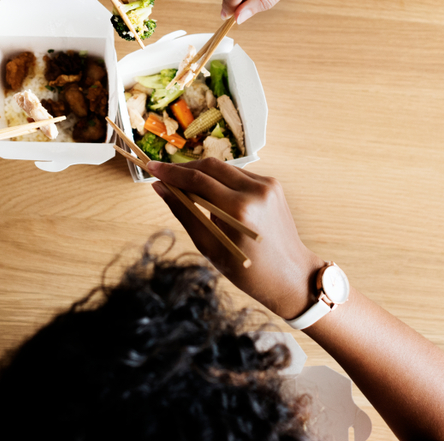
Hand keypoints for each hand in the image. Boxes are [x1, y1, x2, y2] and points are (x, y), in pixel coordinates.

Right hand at [148, 157, 323, 318]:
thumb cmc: (248, 270)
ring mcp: (268, 185)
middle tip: (162, 173)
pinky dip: (221, 180)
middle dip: (183, 168)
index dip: (171, 172)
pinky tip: (211, 193)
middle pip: (210, 166)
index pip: (198, 180)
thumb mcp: (209, 246)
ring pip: (224, 168)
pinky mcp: (273, 185)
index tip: (152, 168)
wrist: (291, 276)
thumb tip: (160, 188)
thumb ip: (183, 212)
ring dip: (202, 173)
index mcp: (239, 209)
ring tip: (183, 185)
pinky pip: (238, 175)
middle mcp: (256, 191)